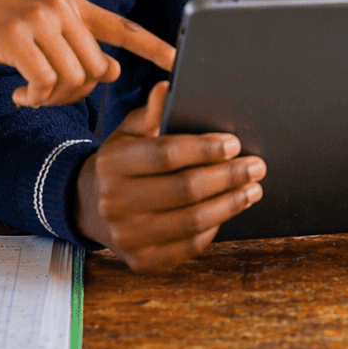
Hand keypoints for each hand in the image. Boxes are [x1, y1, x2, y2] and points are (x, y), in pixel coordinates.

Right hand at [0, 0, 173, 107]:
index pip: (123, 26)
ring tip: (30, 96)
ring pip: (73, 79)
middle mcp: (62, 6)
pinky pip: (44, 84)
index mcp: (73, 2)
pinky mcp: (15, 36)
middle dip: (78, 94)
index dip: (154, 45)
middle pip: (97, 68)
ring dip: (52, 100)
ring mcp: (39, 19)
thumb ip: (77, 46)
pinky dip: (33, 99)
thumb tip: (115, 70)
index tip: (179, 62)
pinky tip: (16, 96)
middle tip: (47, 98)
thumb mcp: (41, 31)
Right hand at [76, 81, 265, 271]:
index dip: (205, 149)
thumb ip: (152, 113)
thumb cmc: (122, 163)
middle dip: (228, 176)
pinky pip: (189, 246)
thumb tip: (167, 87)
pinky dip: (215, 227)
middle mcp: (114, 203)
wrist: (91, 207)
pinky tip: (229, 209)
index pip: (166, 155)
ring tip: (253, 189)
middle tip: (256, 166)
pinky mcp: (142, 262)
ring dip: (230, 204)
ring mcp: (127, 237)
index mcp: (112, 164)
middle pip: (185, 190)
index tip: (234, 143)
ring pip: (192, 221)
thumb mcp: (130, 133)